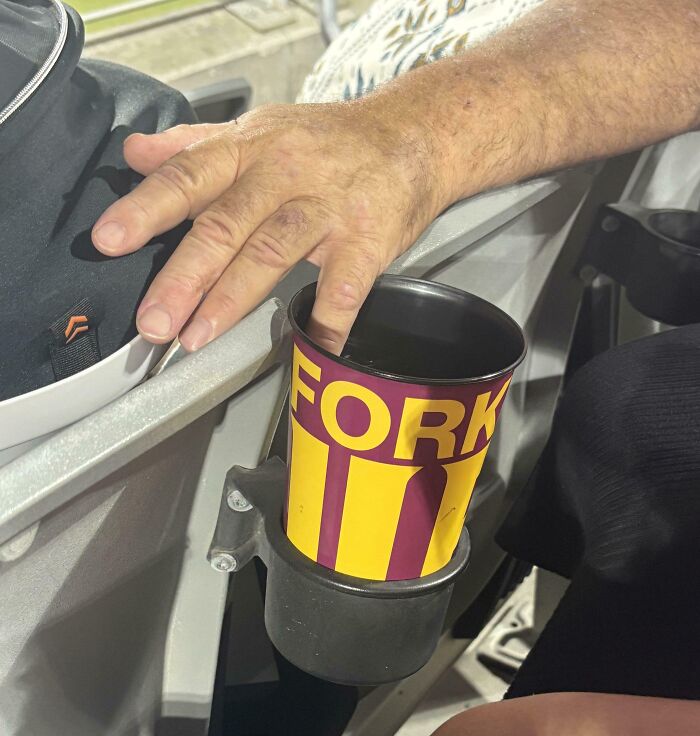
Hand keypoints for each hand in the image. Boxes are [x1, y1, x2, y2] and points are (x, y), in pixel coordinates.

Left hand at [92, 96, 447, 352]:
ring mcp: (328, 208)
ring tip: (196, 337)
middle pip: (225, 224)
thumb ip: (195, 146)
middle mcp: (285, 174)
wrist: (413, 137)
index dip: (148, 208)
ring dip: (231, 300)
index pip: (190, 175)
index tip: (110, 240)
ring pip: (272, 253)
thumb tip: (135, 153)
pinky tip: (311, 346)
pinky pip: (345, 286)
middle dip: (183, 276)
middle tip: (152, 321)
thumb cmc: (330, 143)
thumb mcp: (259, 129)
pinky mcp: (368, 240)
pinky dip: (328, 320)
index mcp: (251, 149)